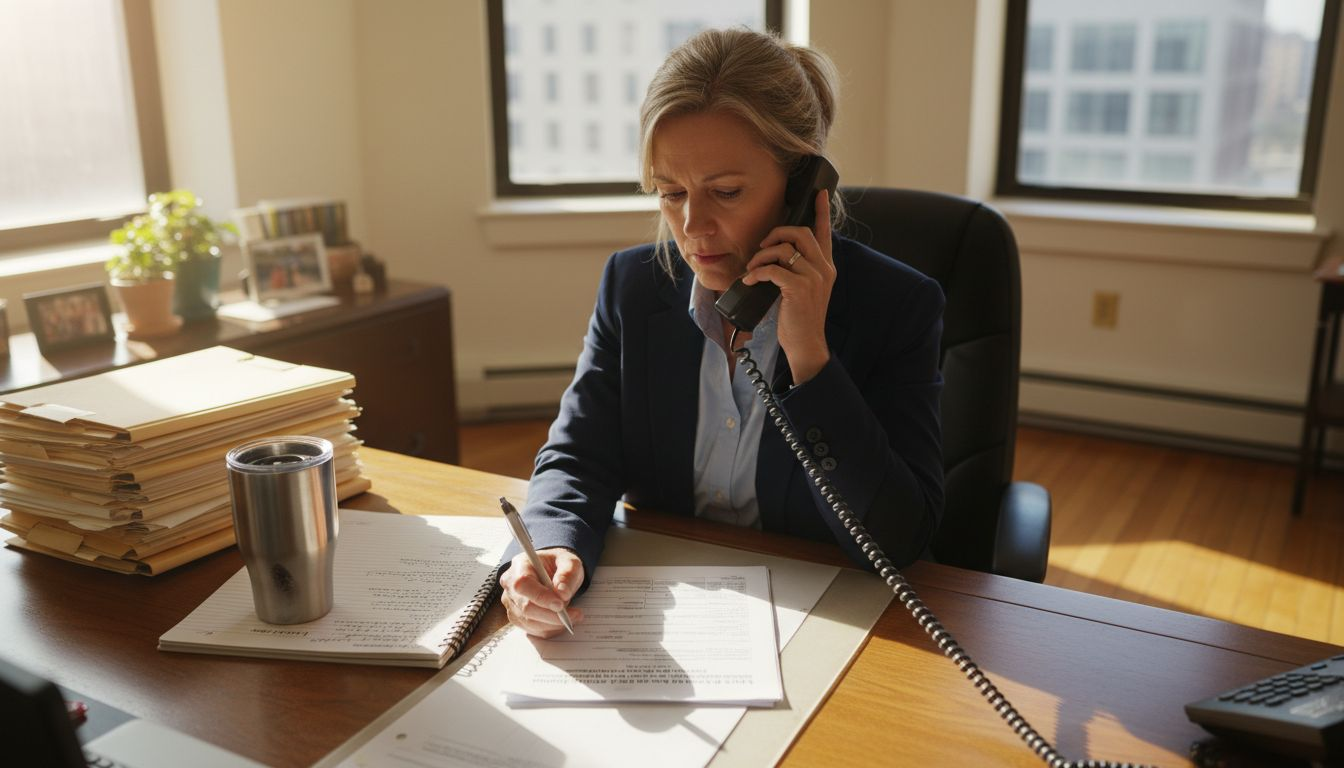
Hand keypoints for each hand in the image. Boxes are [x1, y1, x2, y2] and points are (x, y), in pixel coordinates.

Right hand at [499, 547, 584, 637]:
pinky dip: (549, 629)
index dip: (541, 597)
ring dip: (553, 624)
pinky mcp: (517, 617)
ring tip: (573, 617)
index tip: (561, 604)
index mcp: (520, 565)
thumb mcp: (569, 562)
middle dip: (552, 615)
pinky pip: (532, 630)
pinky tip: (562, 622)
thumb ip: (567, 574)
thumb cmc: (559, 565)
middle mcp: (510, 585)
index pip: (524, 584)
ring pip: (529, 622)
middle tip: (575, 615)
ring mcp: (512, 603)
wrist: (553, 572)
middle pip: (525, 607)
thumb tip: (562, 593)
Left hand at [741, 190, 834, 383]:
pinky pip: (773, 269)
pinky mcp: (799, 288)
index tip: (819, 193)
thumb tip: (776, 255)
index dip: (821, 211)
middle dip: (776, 234)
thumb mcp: (804, 290)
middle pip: (800, 233)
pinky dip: (757, 273)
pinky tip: (750, 281)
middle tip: (762, 247)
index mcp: (826, 267)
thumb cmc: (800, 318)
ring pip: (784, 249)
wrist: (806, 343)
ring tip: (753, 269)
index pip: (825, 233)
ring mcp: (813, 278)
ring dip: (762, 256)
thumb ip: (798, 270)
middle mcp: (823, 269)